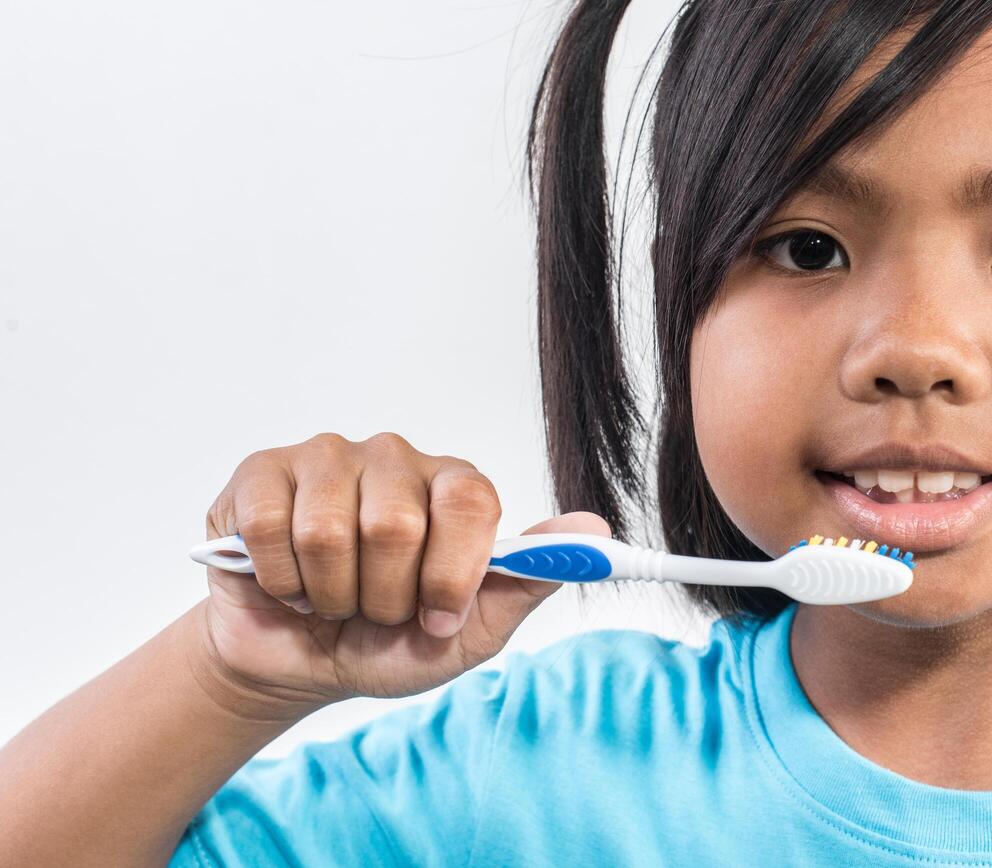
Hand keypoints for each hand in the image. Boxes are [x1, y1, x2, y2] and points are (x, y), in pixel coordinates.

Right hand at [189, 432, 607, 714]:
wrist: (298, 666)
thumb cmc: (387, 642)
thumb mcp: (469, 633)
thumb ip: (529, 581)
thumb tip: (594, 530)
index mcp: (454, 489)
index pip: (471, 504)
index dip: (450, 574)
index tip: (437, 617)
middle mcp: (397, 461)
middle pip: (395, 524)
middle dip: (383, 597)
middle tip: (375, 610)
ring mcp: (329, 459)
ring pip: (329, 530)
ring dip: (328, 593)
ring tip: (332, 597)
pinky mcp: (262, 472)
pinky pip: (269, 526)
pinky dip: (279, 579)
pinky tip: (286, 581)